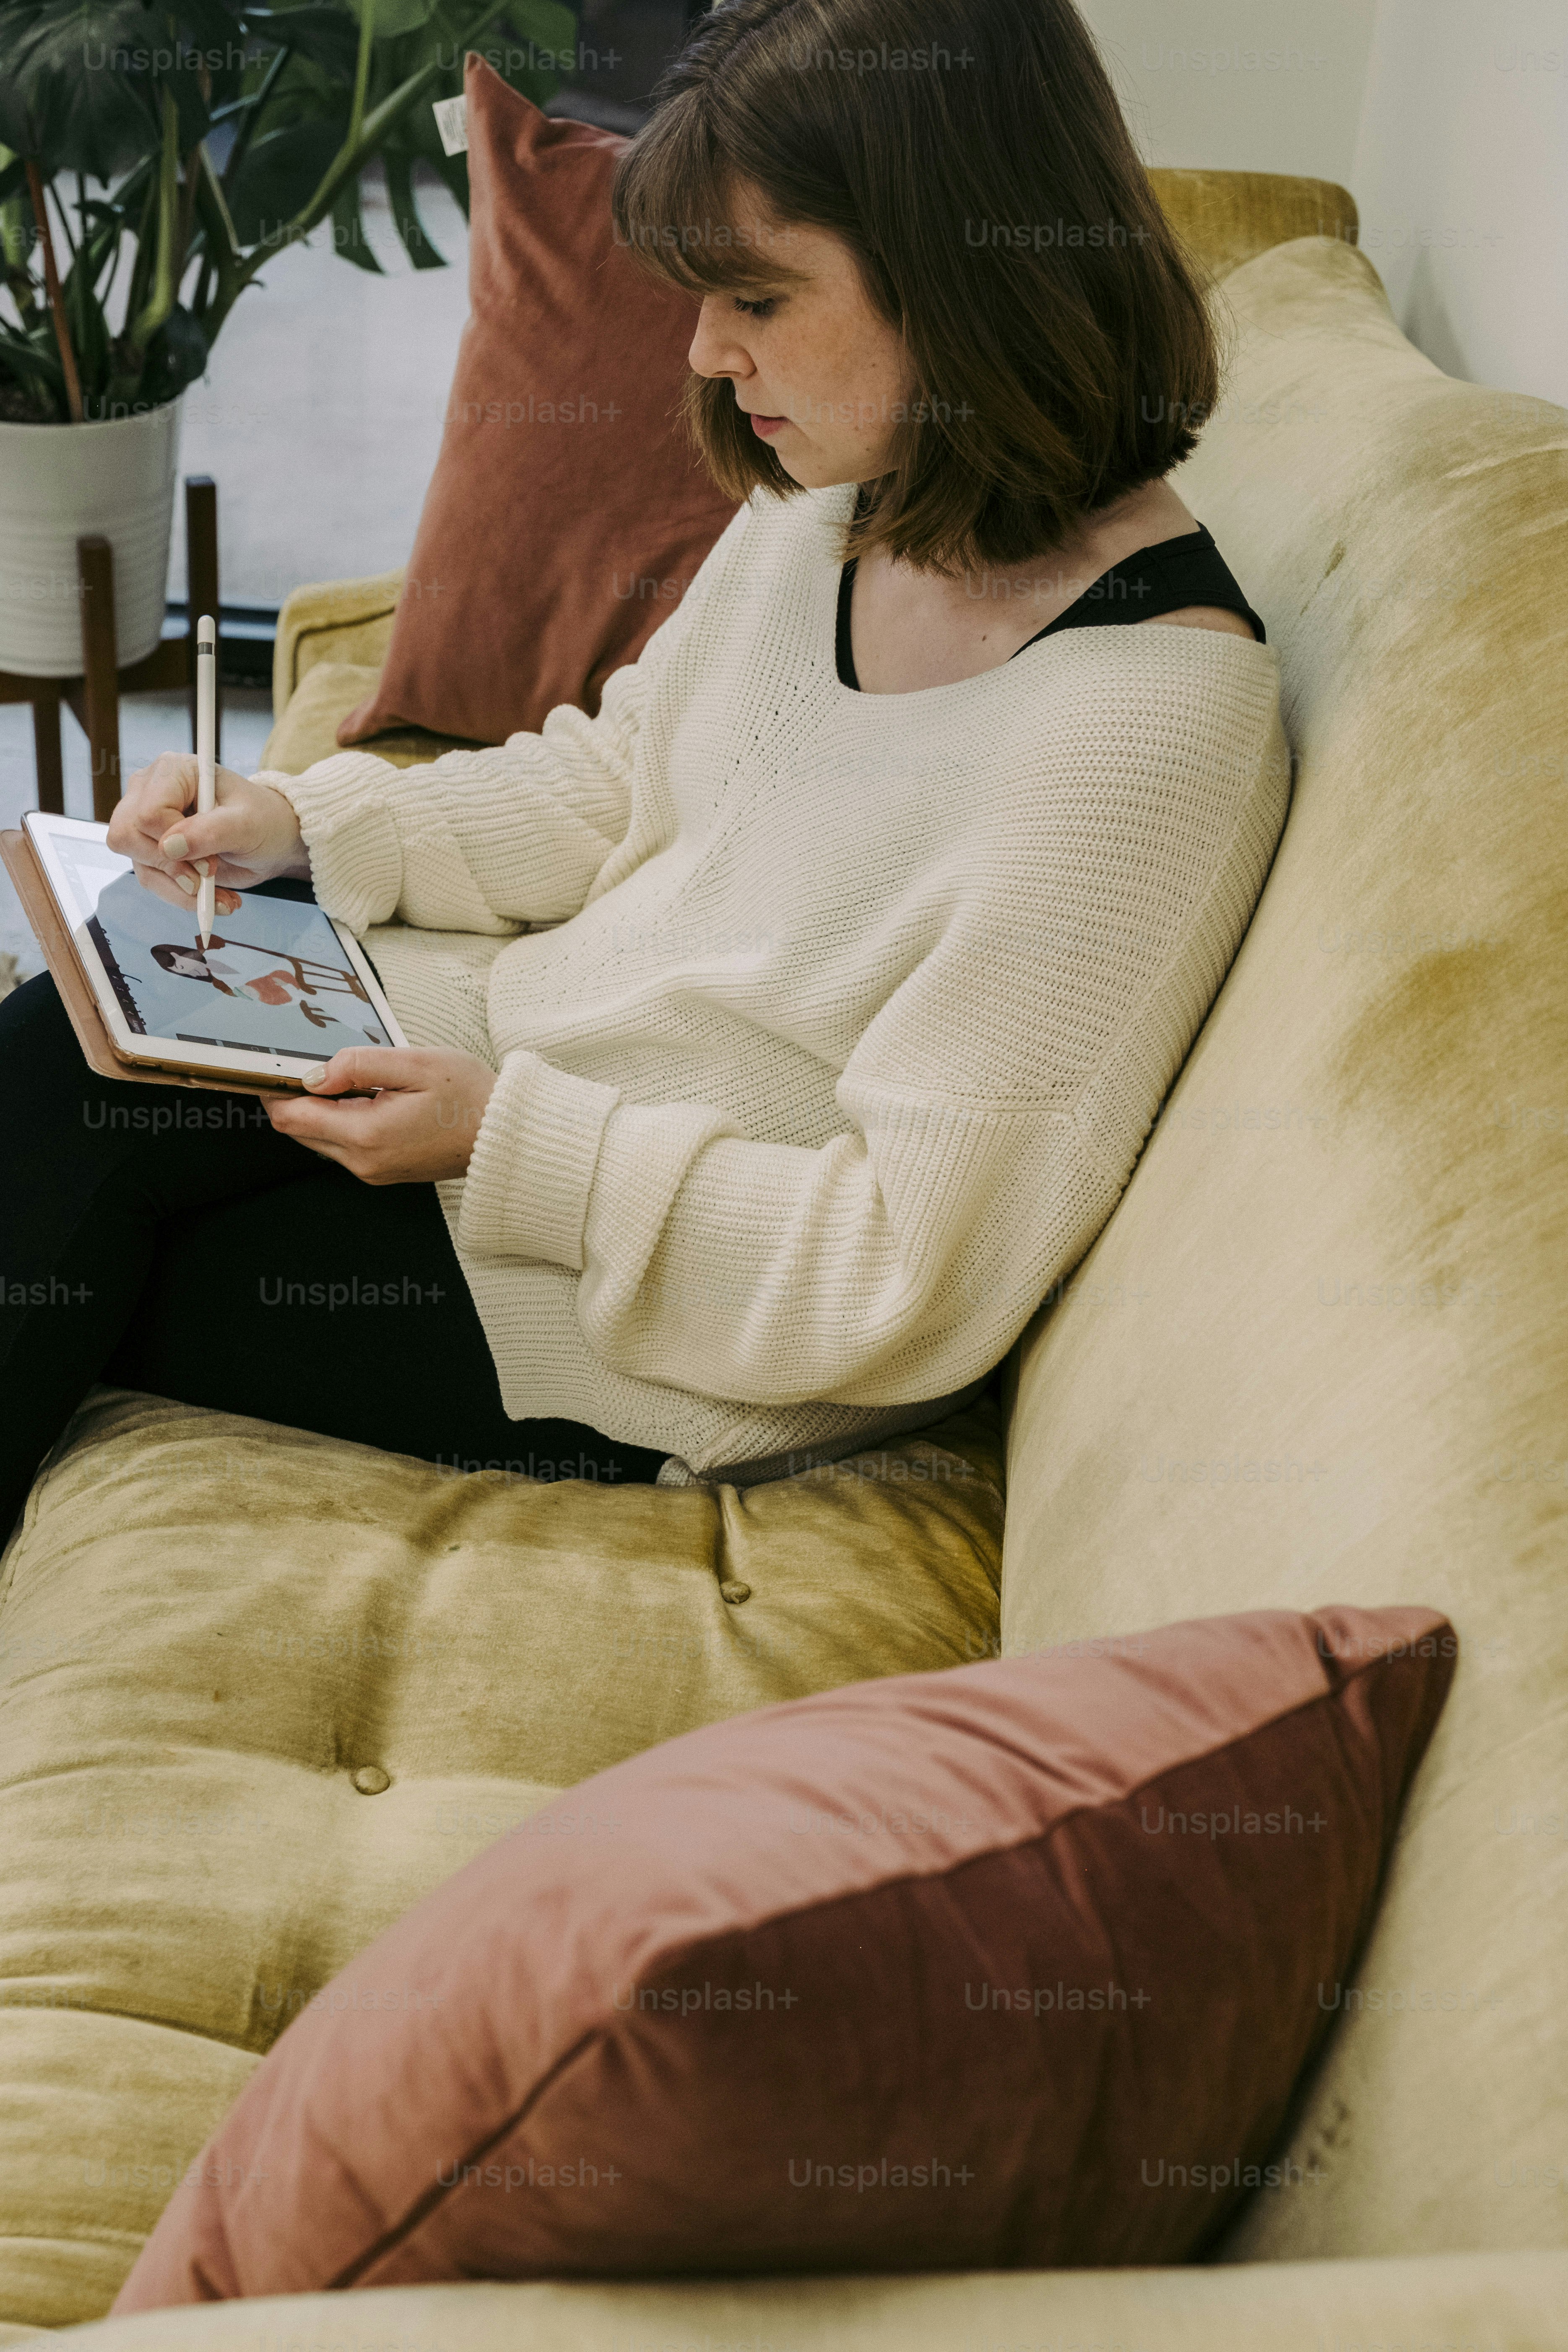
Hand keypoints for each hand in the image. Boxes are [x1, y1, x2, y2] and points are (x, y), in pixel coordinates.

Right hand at [108, 752, 308, 909]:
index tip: (211, 859)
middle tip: (210, 875)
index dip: (174, 843)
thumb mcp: (247, 824)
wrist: (270, 839)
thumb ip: (210, 832)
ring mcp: (146, 820)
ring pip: (139, 864)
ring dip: (180, 889)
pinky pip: (150, 878)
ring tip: (218, 892)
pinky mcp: (151, 847)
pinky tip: (209, 895)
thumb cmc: (263, 821)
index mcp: (173, 771)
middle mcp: (150, 791)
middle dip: (172, 867)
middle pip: (128, 837)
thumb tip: (170, 847)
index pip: (147, 814)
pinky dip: (180, 894)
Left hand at [264, 1047, 497, 1183]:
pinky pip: (344, 1147)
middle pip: (299, 1131)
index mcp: (367, 1135)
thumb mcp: (415, 1063)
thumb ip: (359, 1064)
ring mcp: (373, 1171)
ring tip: (345, 1079)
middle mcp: (363, 1162)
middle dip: (296, 1098)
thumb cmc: (470, 1097)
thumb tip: (315, 1074)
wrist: (506, 1137)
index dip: (275, 1089)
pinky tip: (365, 1099)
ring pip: (319, 1139)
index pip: (292, 1117)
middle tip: (309, 1064)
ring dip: (320, 1110)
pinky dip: (341, 1122)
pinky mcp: (383, 1172)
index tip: (275, 1065)